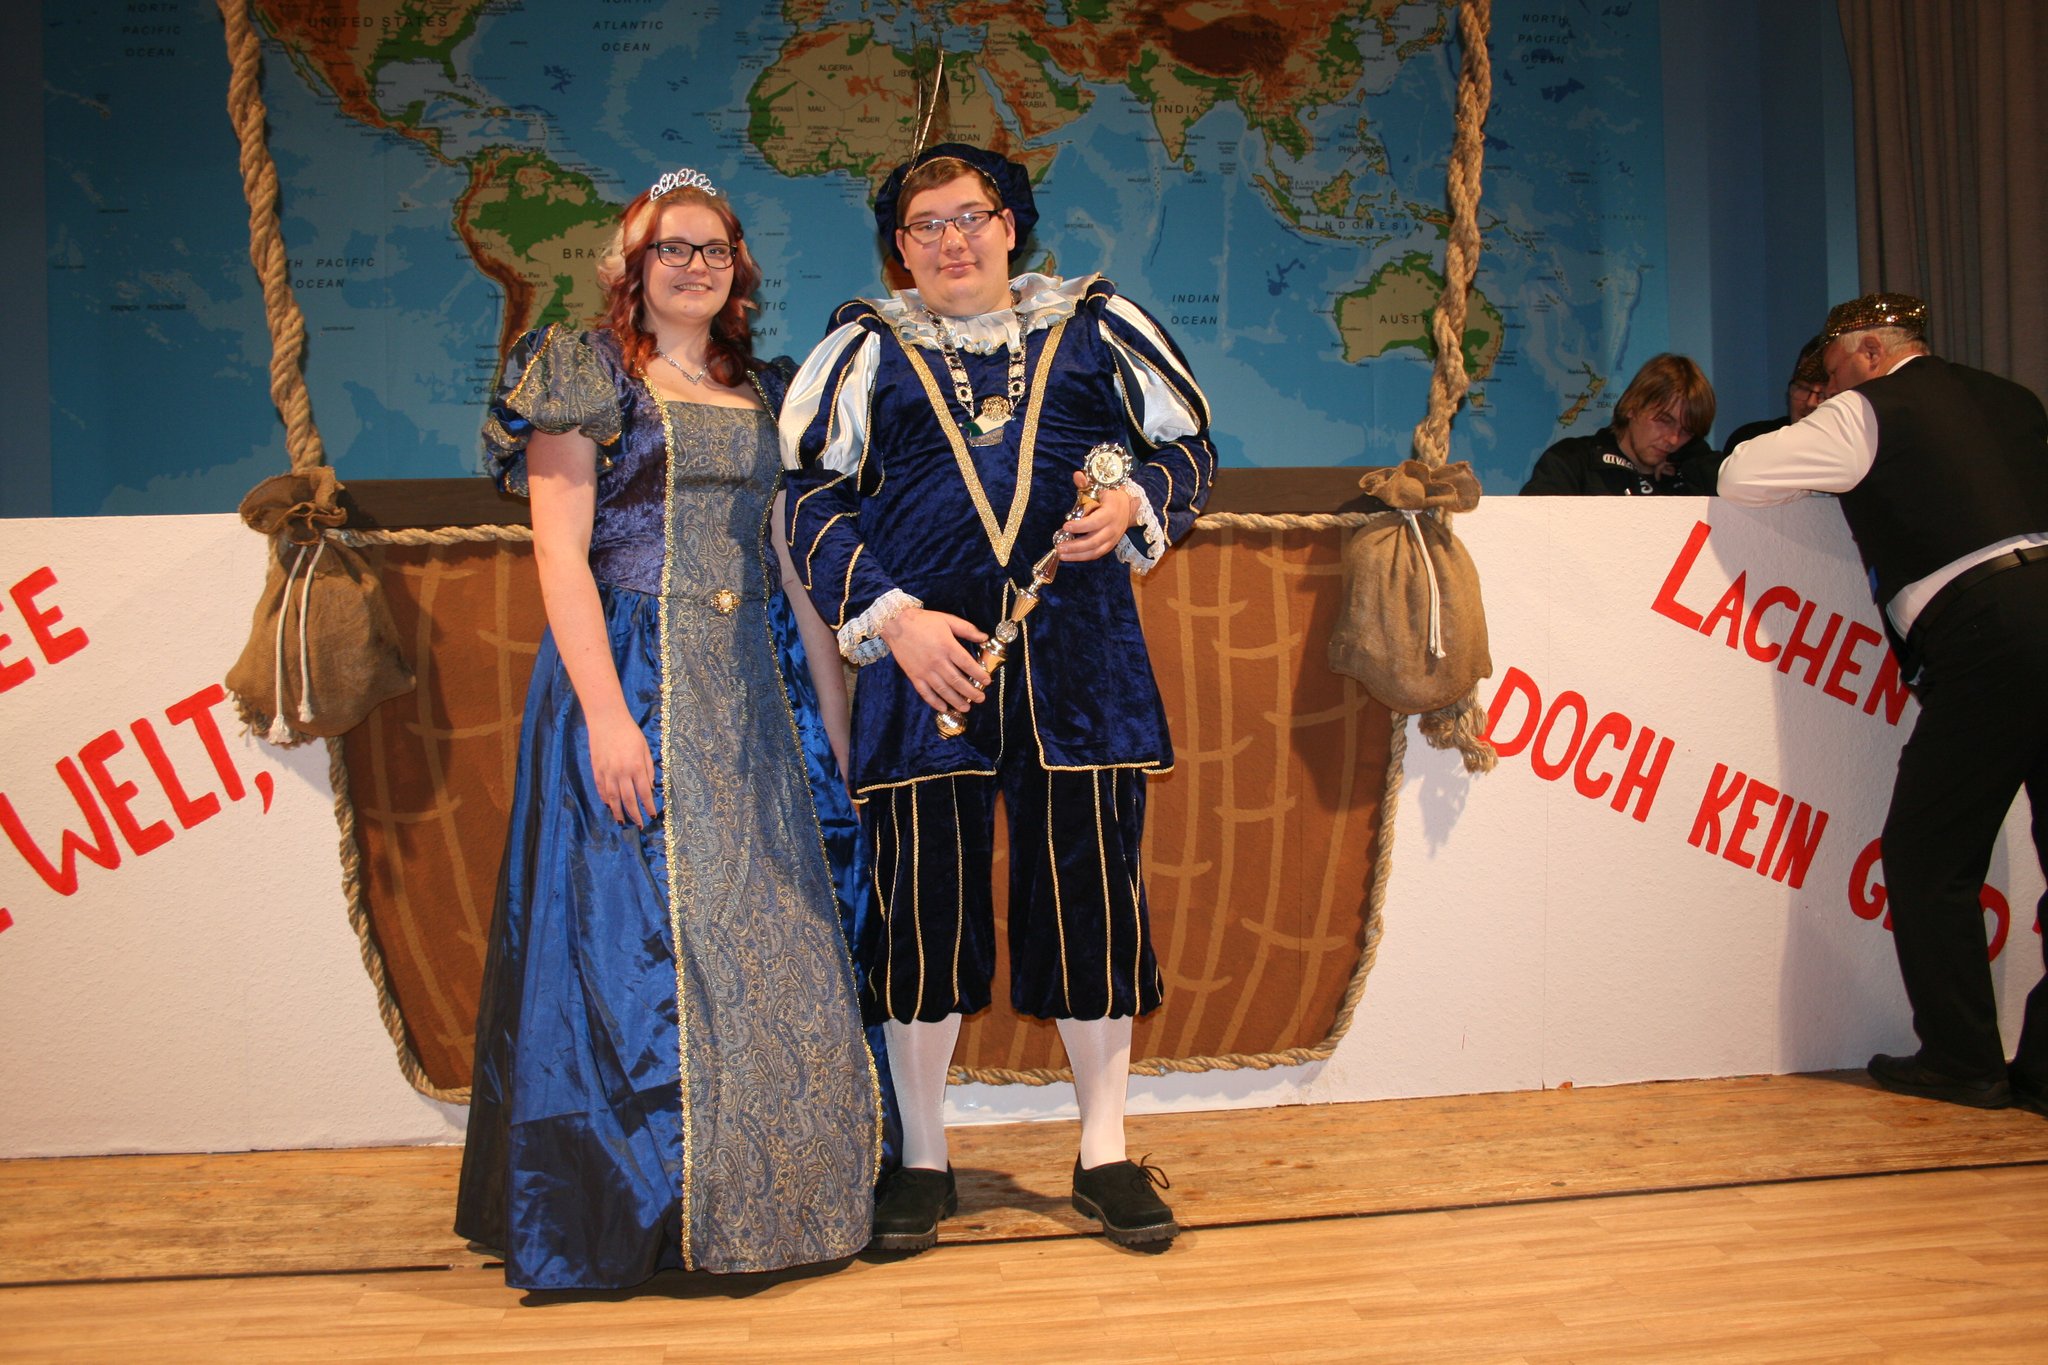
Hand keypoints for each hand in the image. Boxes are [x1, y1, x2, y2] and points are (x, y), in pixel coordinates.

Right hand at [587, 709, 656, 825]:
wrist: (607, 720)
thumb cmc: (629, 733)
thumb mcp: (644, 749)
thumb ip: (648, 769)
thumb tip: (649, 788)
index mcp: (636, 767)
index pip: (644, 793)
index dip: (649, 806)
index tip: (652, 815)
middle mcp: (622, 773)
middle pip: (629, 800)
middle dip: (635, 814)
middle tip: (639, 825)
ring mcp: (607, 773)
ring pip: (613, 798)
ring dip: (618, 812)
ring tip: (622, 821)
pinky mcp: (596, 770)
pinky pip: (601, 789)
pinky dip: (605, 799)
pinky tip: (610, 805)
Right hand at [882, 605, 989, 714]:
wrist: (896, 623)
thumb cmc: (923, 621)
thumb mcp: (947, 620)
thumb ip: (967, 629)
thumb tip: (984, 637)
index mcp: (947, 646)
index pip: (967, 664)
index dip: (978, 674)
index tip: (987, 682)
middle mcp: (937, 661)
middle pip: (957, 680)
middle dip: (971, 692)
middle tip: (980, 698)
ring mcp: (924, 670)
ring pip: (943, 689)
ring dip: (956, 700)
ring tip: (966, 708)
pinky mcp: (914, 675)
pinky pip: (925, 692)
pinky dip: (934, 702)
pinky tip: (943, 708)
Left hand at [1056, 472, 1135, 561]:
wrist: (1127, 507)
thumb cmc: (1109, 496)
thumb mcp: (1100, 487)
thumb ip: (1087, 484)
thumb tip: (1077, 475)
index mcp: (1111, 512)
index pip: (1095, 522)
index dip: (1081, 526)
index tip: (1065, 526)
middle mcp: (1113, 528)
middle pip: (1094, 541)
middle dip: (1075, 545)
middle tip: (1059, 546)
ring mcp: (1112, 539)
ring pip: (1095, 551)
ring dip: (1077, 555)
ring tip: (1061, 554)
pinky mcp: (1109, 546)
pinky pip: (1096, 554)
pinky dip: (1083, 557)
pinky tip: (1070, 556)